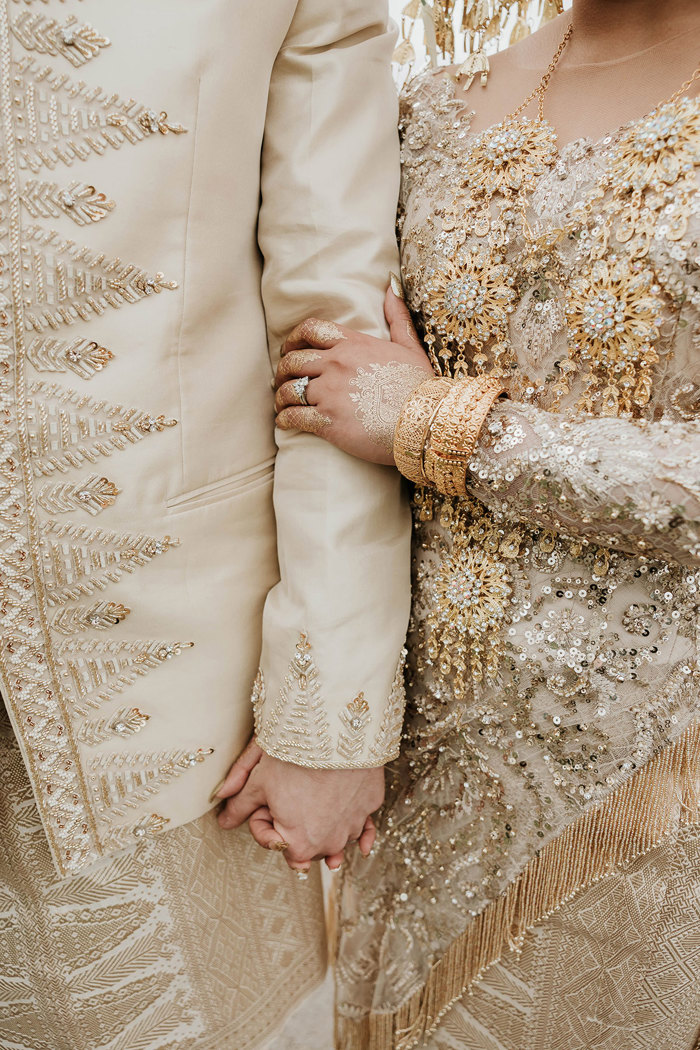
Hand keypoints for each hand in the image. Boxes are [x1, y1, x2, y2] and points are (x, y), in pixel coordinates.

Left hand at [216, 750, 383, 873]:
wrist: (336, 728)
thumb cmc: (295, 755)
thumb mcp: (259, 777)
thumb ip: (240, 804)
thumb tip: (224, 821)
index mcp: (296, 844)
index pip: (272, 843)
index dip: (261, 819)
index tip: (263, 796)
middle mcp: (328, 843)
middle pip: (304, 845)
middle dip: (292, 825)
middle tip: (286, 792)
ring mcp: (353, 826)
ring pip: (334, 838)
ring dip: (323, 827)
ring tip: (314, 805)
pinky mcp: (371, 806)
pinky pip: (363, 826)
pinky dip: (358, 830)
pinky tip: (359, 845)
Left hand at [274, 283, 433, 464]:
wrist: (424, 421)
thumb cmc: (420, 386)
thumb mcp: (410, 346)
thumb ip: (397, 316)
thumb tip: (391, 285)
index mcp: (353, 344)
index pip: (310, 329)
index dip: (293, 339)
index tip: (289, 350)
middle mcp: (336, 364)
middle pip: (293, 361)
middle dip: (283, 371)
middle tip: (282, 381)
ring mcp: (329, 393)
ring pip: (289, 390)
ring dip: (281, 397)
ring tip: (282, 405)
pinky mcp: (327, 421)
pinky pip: (294, 416)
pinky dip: (284, 419)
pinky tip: (285, 422)